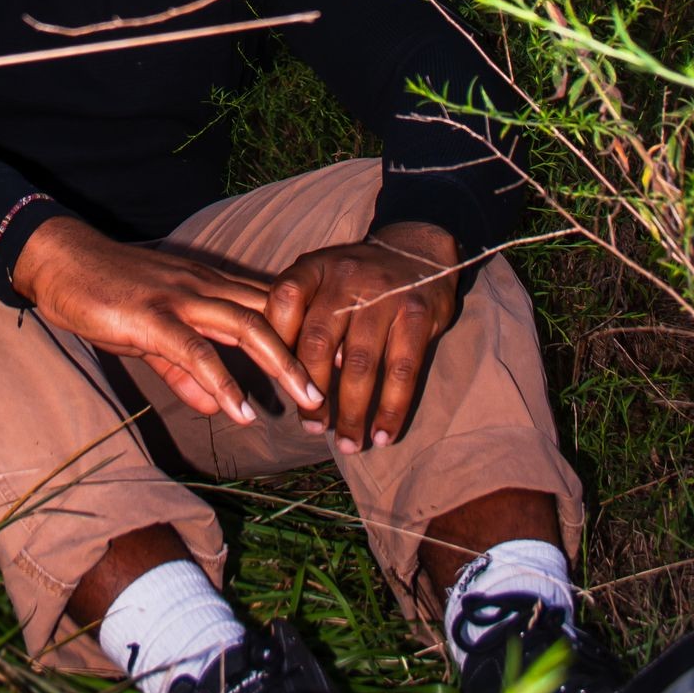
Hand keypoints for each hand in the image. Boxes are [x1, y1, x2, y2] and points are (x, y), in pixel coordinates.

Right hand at [12, 216, 323, 425]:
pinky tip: (242, 410)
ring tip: (311, 402)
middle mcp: (204, 286)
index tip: (344, 360)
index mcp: (208, 288)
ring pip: (246, 326)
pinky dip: (222, 381)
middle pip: (273, 314)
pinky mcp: (152, 316)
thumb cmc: (106, 294)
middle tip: (347, 385)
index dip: (309, 331)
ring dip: (283, 365)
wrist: (60, 260)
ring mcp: (180, 298)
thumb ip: (185, 370)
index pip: (271, 306)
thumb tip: (215, 405)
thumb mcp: (152, 337)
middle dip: (313, 349)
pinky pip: (195, 350)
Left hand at [263, 221, 459, 453]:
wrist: (418, 249)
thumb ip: (301, 312)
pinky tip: (383, 434)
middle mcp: (345, 278)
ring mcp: (383, 296)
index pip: (284, 300)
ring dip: (351, 411)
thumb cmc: (358, 278)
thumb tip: (282, 374)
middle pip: (318, 340)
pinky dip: (390, 408)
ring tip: (348, 444)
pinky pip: (402, 371)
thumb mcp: (322, 277)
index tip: (276, 383)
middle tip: (312, 426)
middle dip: (310, 391)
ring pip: (359, 363)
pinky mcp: (416, 315)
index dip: (275, 343)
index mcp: (314, 267)